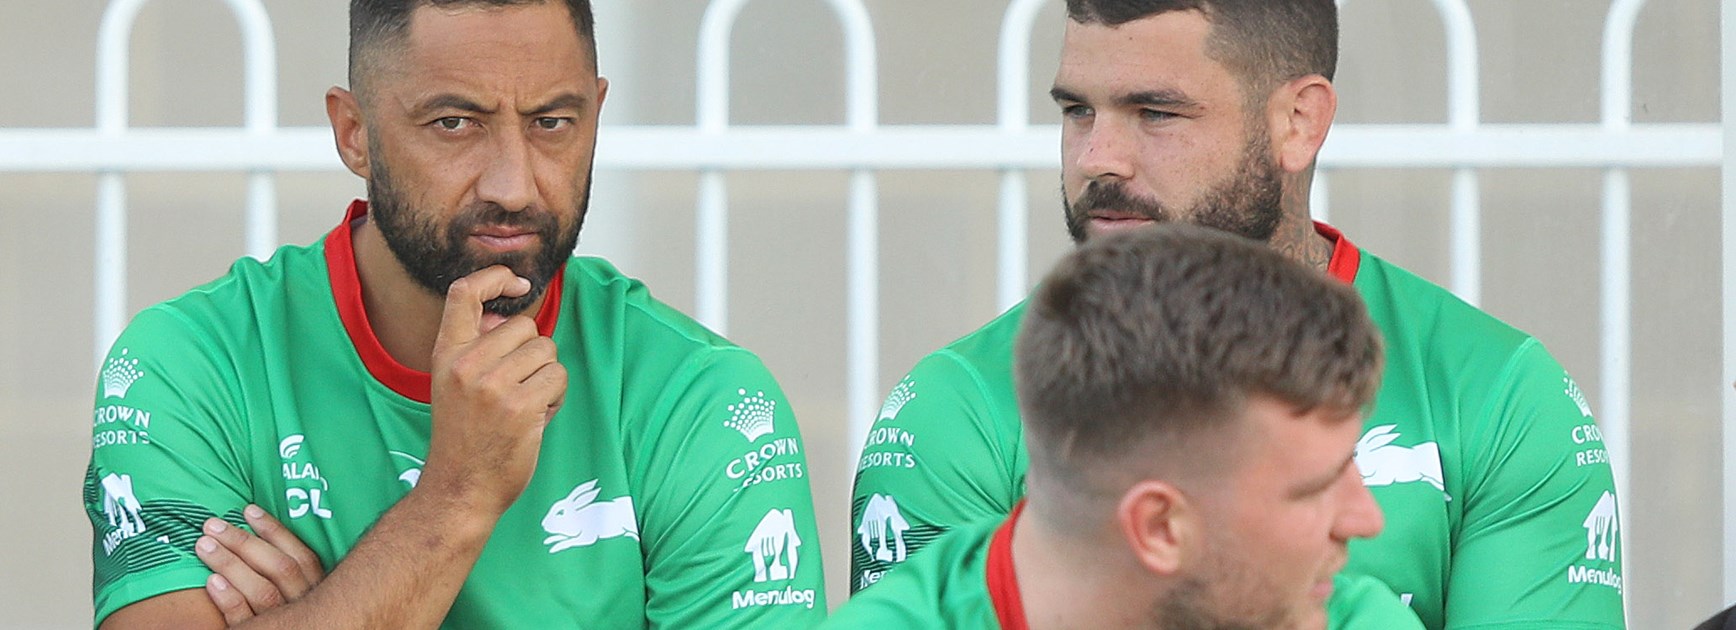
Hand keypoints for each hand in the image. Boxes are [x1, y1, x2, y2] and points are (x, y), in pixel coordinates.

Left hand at [195, 505, 324, 624]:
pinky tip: (212, 583)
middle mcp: (306, 606)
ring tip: (203, 546)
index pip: (301, 556)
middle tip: (212, 525)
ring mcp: (285, 624)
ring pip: (262, 591)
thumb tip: (257, 531)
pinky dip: (229, 600)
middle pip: (279, 569)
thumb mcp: (302, 593)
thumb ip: (288, 574)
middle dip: (244, 542)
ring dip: (231, 564)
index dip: (274, 531)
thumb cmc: (294, 617)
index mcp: (318, 591)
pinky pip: (244, 620)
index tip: (248, 510)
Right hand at [421, 266, 567, 514]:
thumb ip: (478, 348)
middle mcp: (466, 364)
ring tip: (523, 406)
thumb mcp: (454, 383)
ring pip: (547, 351)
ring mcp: (493, 385)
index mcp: (446, 353)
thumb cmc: (464, 437)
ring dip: (546, 377)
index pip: (463, 292)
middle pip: (525, 326)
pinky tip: (534, 419)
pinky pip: (558, 378)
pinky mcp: (521, 406)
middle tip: (516, 387)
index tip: (516, 284)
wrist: (460, 488)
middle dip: (533, 353)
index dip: (494, 277)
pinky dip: (555, 397)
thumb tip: (503, 315)